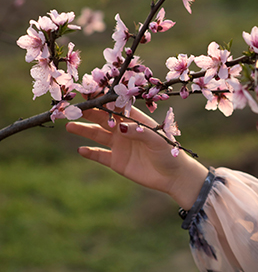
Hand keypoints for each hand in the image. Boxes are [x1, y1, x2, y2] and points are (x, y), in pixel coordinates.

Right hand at [66, 106, 207, 207]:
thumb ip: (138, 132)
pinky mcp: (117, 162)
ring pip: (97, 135)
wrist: (173, 177)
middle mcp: (125, 130)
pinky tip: (80, 149)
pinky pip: (100, 156)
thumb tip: (119, 127)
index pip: (116, 107)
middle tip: (74, 108)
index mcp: (136, 120)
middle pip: (103, 118)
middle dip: (89, 113)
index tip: (89, 94)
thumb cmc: (170, 153)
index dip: (103, 100)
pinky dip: (90, 153)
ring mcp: (120, 146)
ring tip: (69, 125)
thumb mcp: (157, 140)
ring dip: (84, 130)